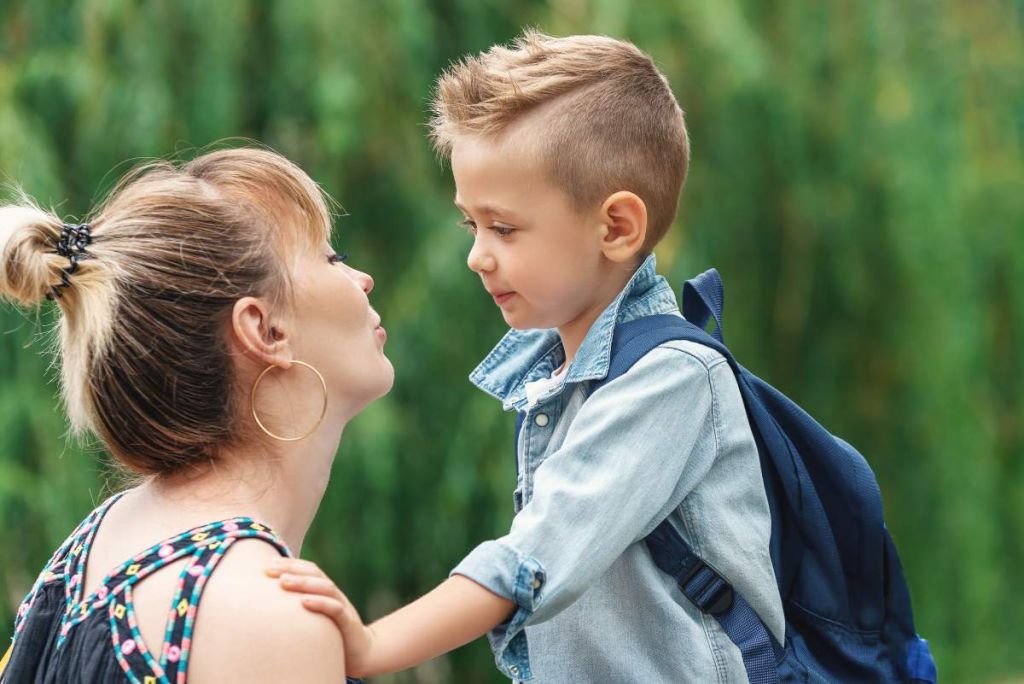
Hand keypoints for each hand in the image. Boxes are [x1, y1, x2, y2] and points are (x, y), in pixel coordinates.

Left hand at [267, 558, 376, 676]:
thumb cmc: (331, 631)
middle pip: (315, 574)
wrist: (360, 651)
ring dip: (303, 583)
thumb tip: (273, 595)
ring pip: (325, 587)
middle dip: (292, 569)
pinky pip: (336, 609)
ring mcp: (343, 606)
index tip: (267, 563)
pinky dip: (320, 603)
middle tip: (269, 569)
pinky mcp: (348, 622)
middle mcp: (334, 594)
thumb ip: (301, 602)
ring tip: (283, 582)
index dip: (290, 563)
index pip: (309, 569)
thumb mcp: (315, 614)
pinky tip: (304, 602)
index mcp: (325, 590)